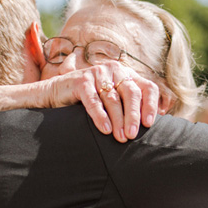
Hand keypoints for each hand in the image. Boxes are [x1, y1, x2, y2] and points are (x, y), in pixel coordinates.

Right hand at [43, 62, 159, 142]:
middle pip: (131, 93)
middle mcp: (115, 70)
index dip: (151, 105)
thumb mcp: (112, 100)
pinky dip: (100, 116)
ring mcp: (98, 73)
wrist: (56, 93)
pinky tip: (105, 129)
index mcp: (127, 74)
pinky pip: (93, 100)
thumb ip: (129, 107)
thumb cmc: (89, 101)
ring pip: (113, 99)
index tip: (149, 124)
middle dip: (133, 116)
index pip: (147, 87)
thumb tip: (151, 127)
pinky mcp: (81, 80)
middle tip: (132, 135)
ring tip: (120, 137)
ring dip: (118, 120)